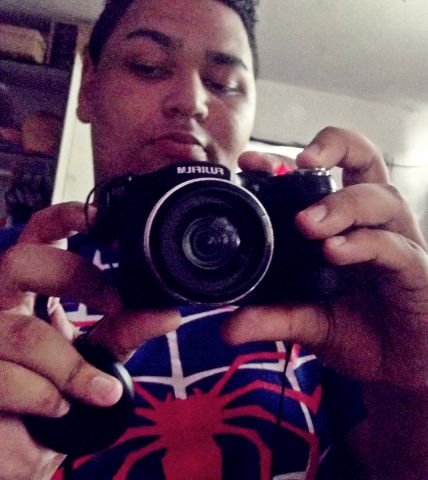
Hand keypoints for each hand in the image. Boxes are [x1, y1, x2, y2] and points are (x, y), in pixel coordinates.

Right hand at [0, 202, 179, 479]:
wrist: (20, 451)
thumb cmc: (54, 389)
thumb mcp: (98, 353)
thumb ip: (127, 329)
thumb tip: (167, 313)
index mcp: (22, 287)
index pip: (35, 235)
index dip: (64, 217)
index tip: (103, 218)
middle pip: (19, 262)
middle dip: (75, 278)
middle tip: (113, 304)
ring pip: (21, 335)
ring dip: (72, 366)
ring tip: (99, 390)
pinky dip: (42, 396)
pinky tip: (58, 409)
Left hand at [223, 127, 427, 391]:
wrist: (397, 368)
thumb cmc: (357, 330)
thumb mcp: (306, 321)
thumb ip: (271, 316)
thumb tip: (227, 327)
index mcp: (342, 221)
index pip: (318, 172)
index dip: (285, 161)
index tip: (249, 162)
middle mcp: (370, 220)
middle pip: (364, 157)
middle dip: (333, 146)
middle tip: (297, 163)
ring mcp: (397, 240)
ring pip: (380, 198)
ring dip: (341, 205)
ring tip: (306, 223)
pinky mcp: (416, 269)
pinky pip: (395, 246)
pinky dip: (364, 244)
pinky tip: (336, 252)